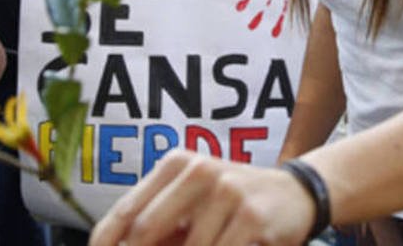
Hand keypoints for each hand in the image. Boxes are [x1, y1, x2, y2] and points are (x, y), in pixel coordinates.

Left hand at [89, 150, 314, 245]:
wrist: (296, 194)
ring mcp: (226, 191)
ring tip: (210, 243)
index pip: (125, 212)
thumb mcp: (193, 205)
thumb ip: (159, 226)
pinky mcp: (251, 216)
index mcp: (175, 164)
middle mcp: (197, 170)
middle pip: (146, 231)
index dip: (105, 242)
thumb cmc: (234, 204)